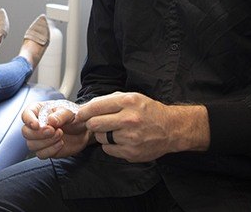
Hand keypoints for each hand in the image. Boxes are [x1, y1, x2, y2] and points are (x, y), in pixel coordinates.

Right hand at [21, 101, 91, 158]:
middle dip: (39, 134)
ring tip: (60, 135)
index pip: (25, 115)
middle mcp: (36, 125)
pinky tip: (61, 143)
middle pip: (26, 132)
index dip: (29, 120)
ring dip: (46, 142)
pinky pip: (41, 154)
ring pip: (31, 145)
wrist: (83, 130)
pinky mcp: (45, 149)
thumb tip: (51, 121)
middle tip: (54, 130)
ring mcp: (39, 139)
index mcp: (38, 111)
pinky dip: (51, 150)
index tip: (37, 125)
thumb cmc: (74, 117)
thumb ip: (60, 115)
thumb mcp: (70, 112)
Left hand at [76, 92, 209, 161]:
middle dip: (91, 123)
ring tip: (113, 130)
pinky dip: (110, 145)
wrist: (171, 128)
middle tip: (95, 123)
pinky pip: (108, 149)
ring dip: (102, 134)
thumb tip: (87, 106)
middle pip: (94, 124)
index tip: (79, 115)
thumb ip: (109, 100)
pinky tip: (120, 140)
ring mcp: (131, 137)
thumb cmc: (148, 111)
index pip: (96, 107)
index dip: (84, 112)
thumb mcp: (131, 97)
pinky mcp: (132, 152)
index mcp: (127, 102)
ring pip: (101, 137)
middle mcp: (129, 119)